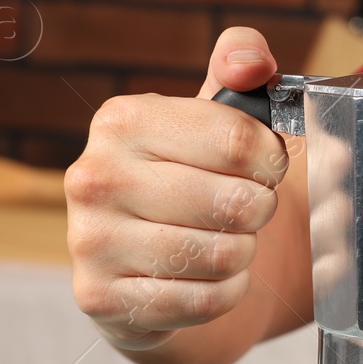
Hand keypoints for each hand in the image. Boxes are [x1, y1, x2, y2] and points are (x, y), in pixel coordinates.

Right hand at [66, 28, 288, 350]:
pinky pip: (205, 300)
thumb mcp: (212, 113)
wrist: (139, 257)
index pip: (238, 139)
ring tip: (221, 238)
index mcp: (123, 120)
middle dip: (258, 209)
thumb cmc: (189, 175)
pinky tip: (205, 275)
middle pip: (236, 202)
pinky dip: (224, 292)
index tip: (265, 166)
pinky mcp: (100, 297)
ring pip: (223, 255)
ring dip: (242, 252)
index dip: (272, 160)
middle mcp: (94, 176)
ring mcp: (90, 240)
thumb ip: (241, 63)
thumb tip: (250, 63)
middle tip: (244, 207)